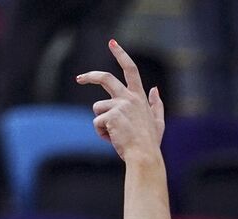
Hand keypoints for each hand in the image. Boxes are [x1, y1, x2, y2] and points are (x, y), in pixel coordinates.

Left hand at [76, 39, 164, 163]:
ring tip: (115, 135)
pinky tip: (113, 139)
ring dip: (101, 123)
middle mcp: (129, 97)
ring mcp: (120, 105)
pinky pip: (97, 123)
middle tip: (79, 78)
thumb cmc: (150, 143)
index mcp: (139, 97)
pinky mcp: (111, 115)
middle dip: (90, 76)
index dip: (121, 54)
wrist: (144, 156)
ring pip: (98, 109)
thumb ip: (157, 104)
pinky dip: (101, 133)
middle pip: (105, 78)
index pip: (130, 69)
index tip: (112, 43)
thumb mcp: (158, 122)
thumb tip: (155, 88)